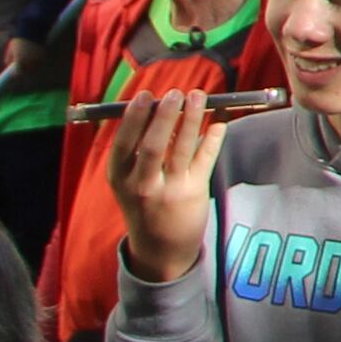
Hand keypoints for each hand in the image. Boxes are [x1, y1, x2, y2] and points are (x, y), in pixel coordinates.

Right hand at [104, 88, 223, 275]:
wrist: (160, 248)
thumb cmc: (144, 202)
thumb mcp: (129, 180)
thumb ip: (138, 148)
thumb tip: (159, 104)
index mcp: (119, 176)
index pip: (124, 142)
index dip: (135, 117)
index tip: (145, 95)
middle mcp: (142, 184)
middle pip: (153, 144)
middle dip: (165, 115)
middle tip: (176, 93)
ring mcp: (169, 190)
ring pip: (182, 148)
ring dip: (192, 118)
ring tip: (199, 96)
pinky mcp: (193, 193)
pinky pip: (205, 158)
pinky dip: (213, 135)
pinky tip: (220, 118)